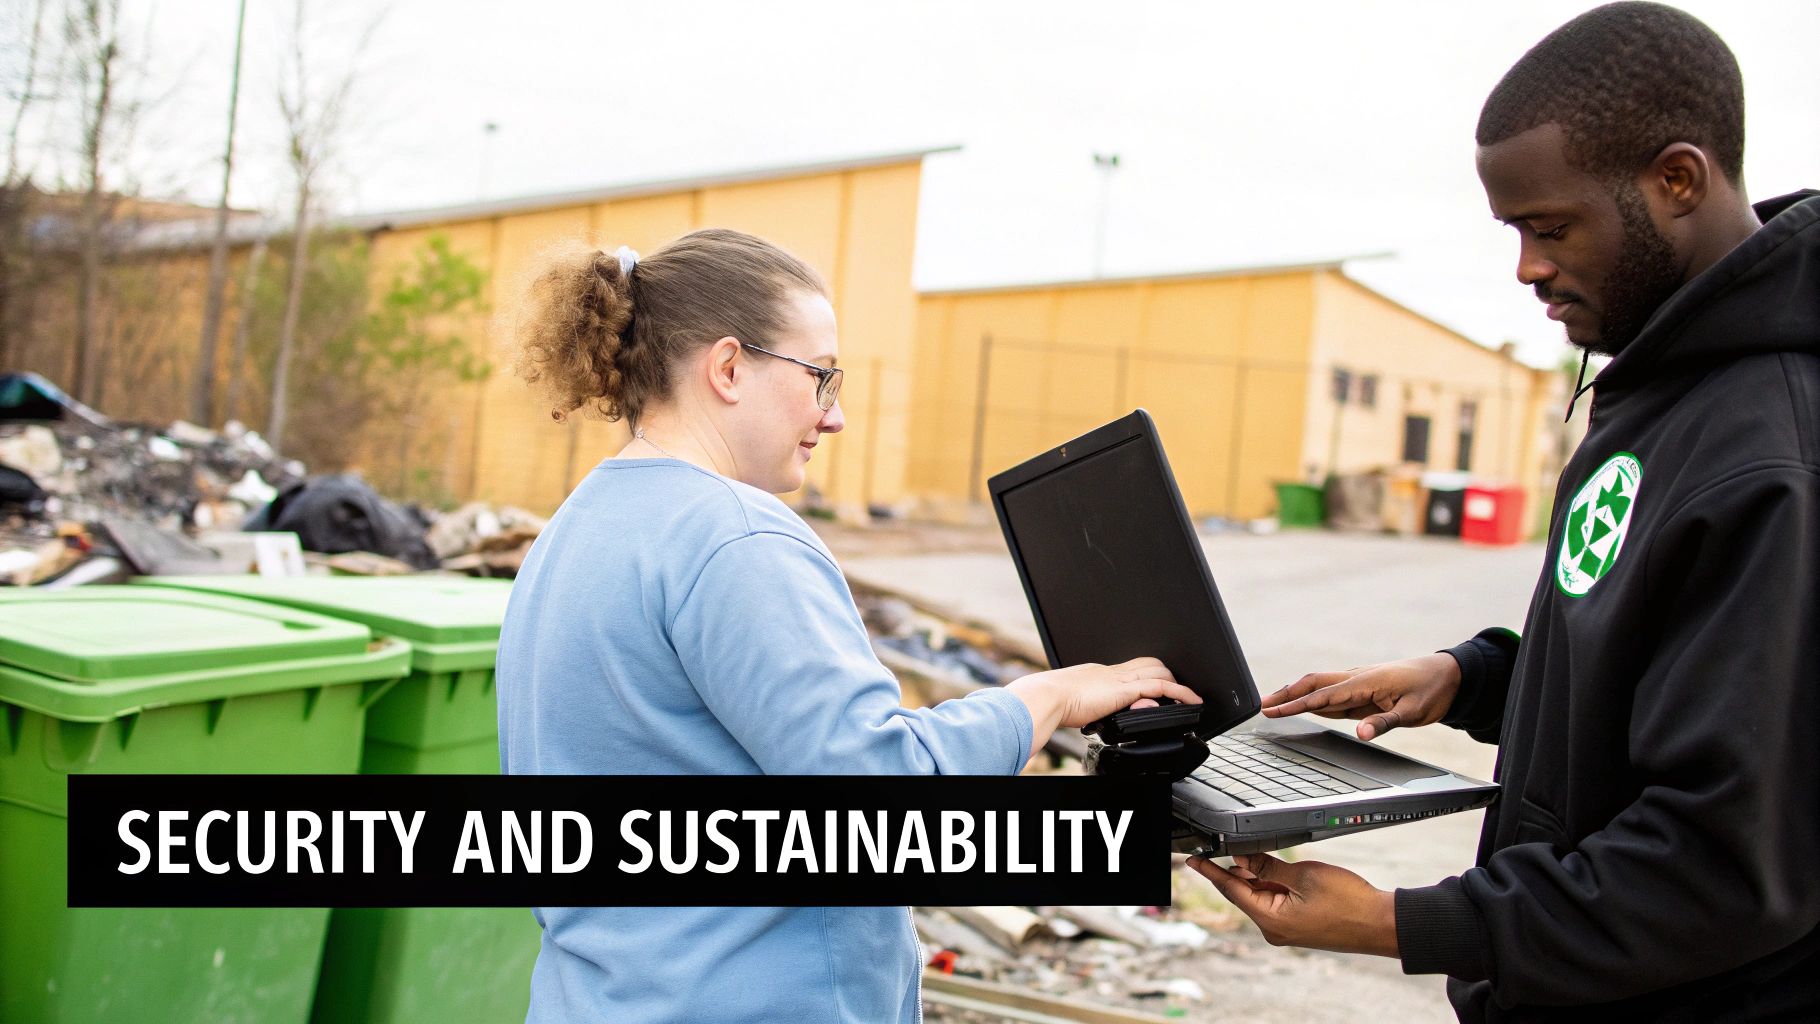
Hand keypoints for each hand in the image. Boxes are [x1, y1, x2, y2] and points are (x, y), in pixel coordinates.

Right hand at [1040, 657, 1199, 728]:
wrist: (1048, 696)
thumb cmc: (1052, 702)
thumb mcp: (1074, 703)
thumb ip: (1089, 708)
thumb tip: (1090, 717)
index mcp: (1099, 674)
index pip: (1130, 669)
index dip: (1145, 674)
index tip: (1153, 685)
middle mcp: (1112, 672)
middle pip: (1148, 663)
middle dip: (1165, 674)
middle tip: (1177, 690)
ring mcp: (1120, 678)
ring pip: (1159, 671)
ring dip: (1176, 683)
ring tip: (1188, 697)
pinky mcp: (1126, 689)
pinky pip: (1161, 686)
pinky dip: (1180, 692)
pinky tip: (1191, 700)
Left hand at [1186, 853, 1398, 956]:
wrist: (1380, 924)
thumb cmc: (1349, 903)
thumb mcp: (1304, 875)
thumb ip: (1269, 866)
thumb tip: (1244, 859)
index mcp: (1271, 920)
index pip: (1231, 890)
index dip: (1211, 872)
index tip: (1193, 860)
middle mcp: (1274, 930)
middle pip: (1244, 893)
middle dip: (1238, 870)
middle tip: (1231, 846)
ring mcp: (1286, 930)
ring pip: (1261, 896)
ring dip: (1258, 876)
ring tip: (1262, 856)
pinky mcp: (1298, 927)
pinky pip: (1276, 902)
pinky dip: (1272, 885)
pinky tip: (1275, 870)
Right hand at [1259, 652, 1460, 740]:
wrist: (1448, 674)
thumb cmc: (1431, 690)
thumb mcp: (1413, 712)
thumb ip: (1384, 722)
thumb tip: (1362, 734)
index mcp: (1365, 681)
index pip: (1322, 695)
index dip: (1295, 704)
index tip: (1272, 711)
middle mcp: (1357, 677)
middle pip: (1312, 683)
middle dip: (1285, 694)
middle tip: (1261, 706)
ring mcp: (1358, 681)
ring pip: (1319, 685)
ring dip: (1295, 694)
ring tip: (1273, 704)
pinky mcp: (1363, 687)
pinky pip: (1332, 691)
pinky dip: (1312, 697)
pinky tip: (1303, 704)